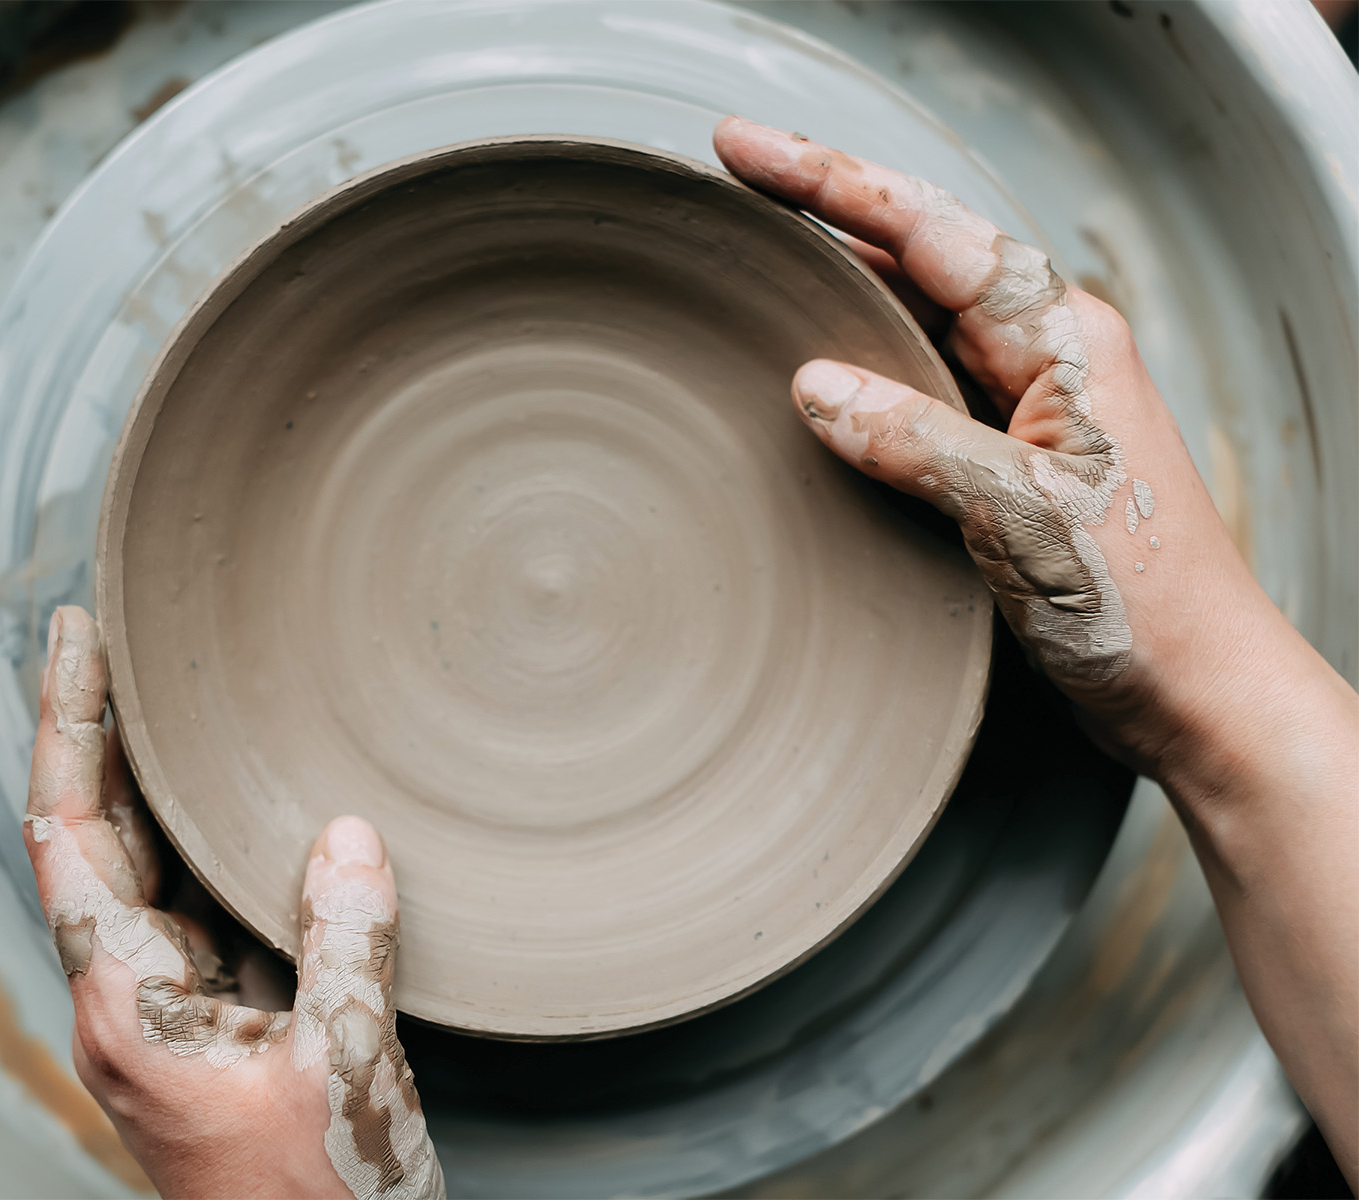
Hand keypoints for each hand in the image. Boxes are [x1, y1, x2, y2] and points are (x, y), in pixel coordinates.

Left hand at [24, 606, 444, 1199]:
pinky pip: (199, 913)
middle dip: (99, 734)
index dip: (70, 726)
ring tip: (169, 702)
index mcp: (130, 1005)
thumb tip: (349, 836)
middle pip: (94, 838)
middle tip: (116, 642)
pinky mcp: (213, 1029)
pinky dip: (209, 847)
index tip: (77, 638)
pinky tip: (242, 812)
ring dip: (150, 785)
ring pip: (144, 872)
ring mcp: (168, 1015)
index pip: (71, 834)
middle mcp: (130, 1001)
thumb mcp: (344, 1067)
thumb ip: (347, 944)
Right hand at [713, 117, 1356, 1183]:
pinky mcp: (1009, 456)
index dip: (828, 185)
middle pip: (917, 253)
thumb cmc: (1140, 607)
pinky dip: (862, 360)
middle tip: (734, 180)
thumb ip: (916, 442)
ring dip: (839, 279)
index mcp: (1060, 339)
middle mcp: (1044, 353)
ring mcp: (1026, 403)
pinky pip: (920, 381)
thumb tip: (814, 386)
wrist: (1193, 691)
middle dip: (825, 208)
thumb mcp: (1019, 519)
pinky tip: (814, 368)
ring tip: (759, 253)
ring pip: (915, 313)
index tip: (746, 156)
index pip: (928, 234)